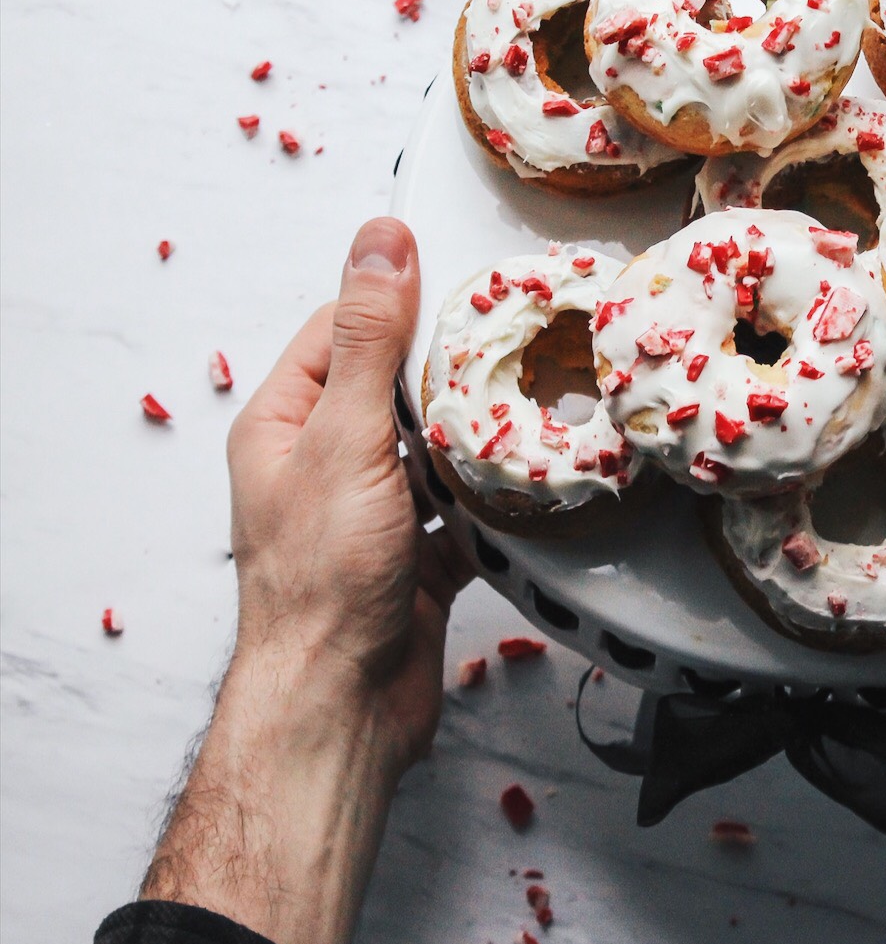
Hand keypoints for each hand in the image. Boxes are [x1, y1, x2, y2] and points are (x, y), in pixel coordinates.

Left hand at [141, 218, 468, 943]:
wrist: (343, 704)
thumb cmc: (325, 577)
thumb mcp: (347, 438)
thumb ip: (371, 339)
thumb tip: (381, 239)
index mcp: (286, 424)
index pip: (343, 330)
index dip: (400, 301)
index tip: (467, 281)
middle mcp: (324, 463)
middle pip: (397, 389)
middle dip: (454, 370)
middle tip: (521, 340)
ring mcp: (373, 513)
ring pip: (436, 450)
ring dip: (479, 437)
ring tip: (540, 402)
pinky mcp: (417, 558)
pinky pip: (464, 512)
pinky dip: (496, 501)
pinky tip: (534, 485)